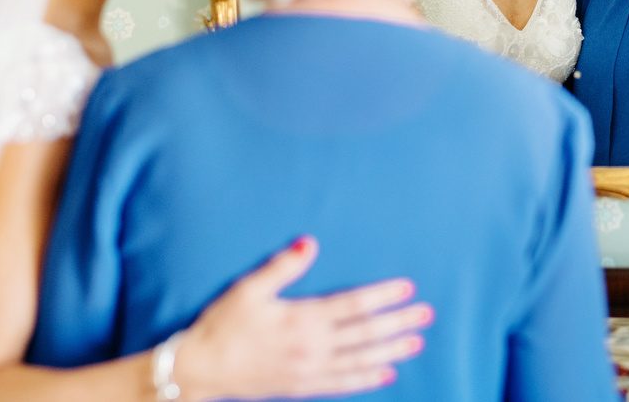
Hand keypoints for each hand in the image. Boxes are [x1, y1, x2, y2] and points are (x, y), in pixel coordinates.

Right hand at [174, 236, 432, 399]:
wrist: (202, 369)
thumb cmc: (223, 324)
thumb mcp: (249, 289)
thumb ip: (283, 266)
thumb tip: (311, 242)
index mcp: (302, 319)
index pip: (353, 306)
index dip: (382, 296)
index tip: (408, 288)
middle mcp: (312, 347)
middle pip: (365, 333)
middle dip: (398, 322)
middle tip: (427, 314)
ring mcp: (310, 370)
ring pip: (361, 360)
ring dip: (391, 351)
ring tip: (417, 342)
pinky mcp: (303, 386)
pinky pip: (343, 383)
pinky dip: (367, 378)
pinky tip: (387, 373)